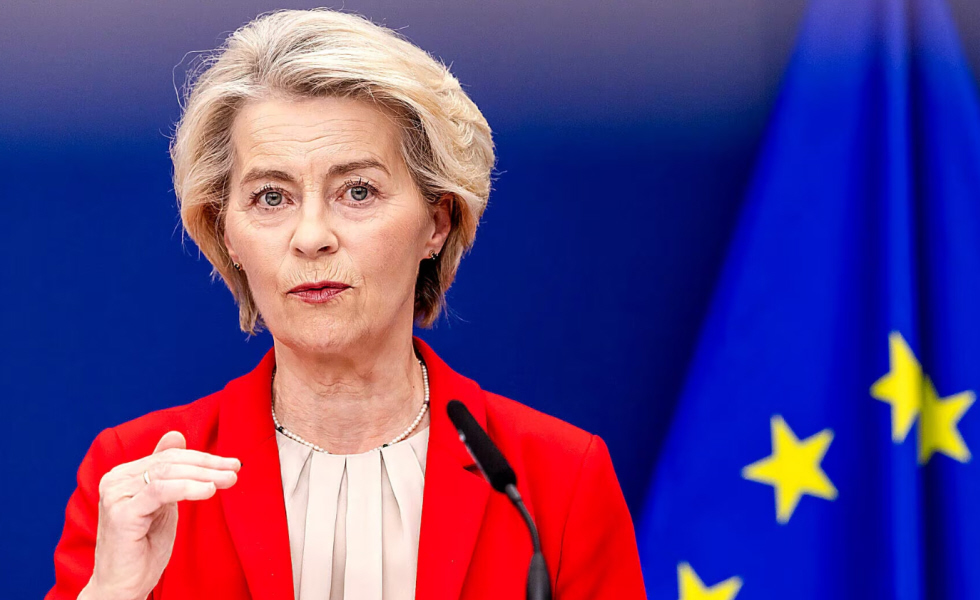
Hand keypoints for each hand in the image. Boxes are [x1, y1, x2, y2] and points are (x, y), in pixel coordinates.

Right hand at [79, 431, 240, 599]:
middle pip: (170, 462)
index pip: (169, 457)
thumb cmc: (144, 547)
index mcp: (123, 475)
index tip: (231, 463)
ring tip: (227, 480)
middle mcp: (114, 480)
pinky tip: (208, 491)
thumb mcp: (162, 503)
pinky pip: (160, 491)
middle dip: (208, 465)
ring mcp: (115, 496)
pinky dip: (188, 488)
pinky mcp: (121, 513)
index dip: (203, 458)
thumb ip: (168, 473)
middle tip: (235, 469)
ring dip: (204, 475)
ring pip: (167, 473)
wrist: (122, 585)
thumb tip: (176, 435)